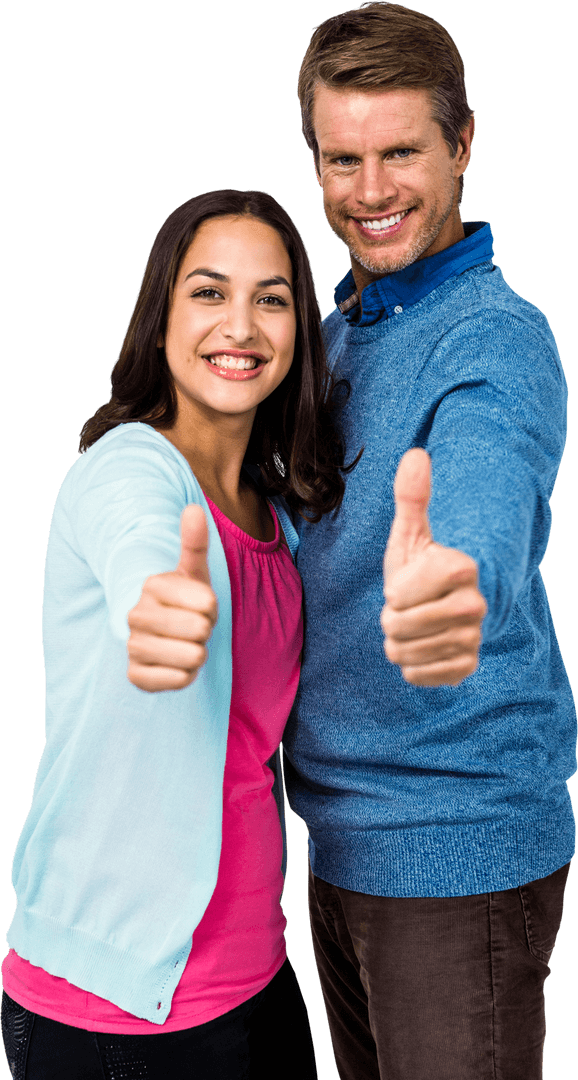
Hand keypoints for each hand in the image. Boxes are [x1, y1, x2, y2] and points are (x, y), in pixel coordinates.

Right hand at [127, 505, 217, 691]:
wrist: (162, 634)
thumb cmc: (184, 599)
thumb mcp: (193, 570)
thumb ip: (195, 542)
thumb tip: (194, 509)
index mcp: (152, 585)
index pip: (209, 603)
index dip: (212, 608)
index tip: (199, 606)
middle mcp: (136, 614)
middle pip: (201, 630)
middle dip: (205, 630)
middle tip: (193, 626)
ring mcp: (133, 645)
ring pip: (193, 656)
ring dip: (197, 653)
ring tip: (185, 643)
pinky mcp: (135, 676)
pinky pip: (181, 680)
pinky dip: (187, 675)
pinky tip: (176, 663)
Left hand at [380, 448, 486, 685]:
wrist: (445, 604)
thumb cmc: (422, 565)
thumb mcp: (411, 532)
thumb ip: (412, 496)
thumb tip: (415, 454)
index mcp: (462, 569)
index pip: (399, 595)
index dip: (393, 591)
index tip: (407, 582)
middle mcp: (475, 606)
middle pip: (396, 626)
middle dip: (391, 618)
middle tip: (406, 606)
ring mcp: (473, 639)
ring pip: (403, 652)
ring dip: (398, 640)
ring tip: (414, 624)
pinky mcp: (466, 668)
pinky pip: (416, 675)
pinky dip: (410, 664)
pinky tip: (422, 646)